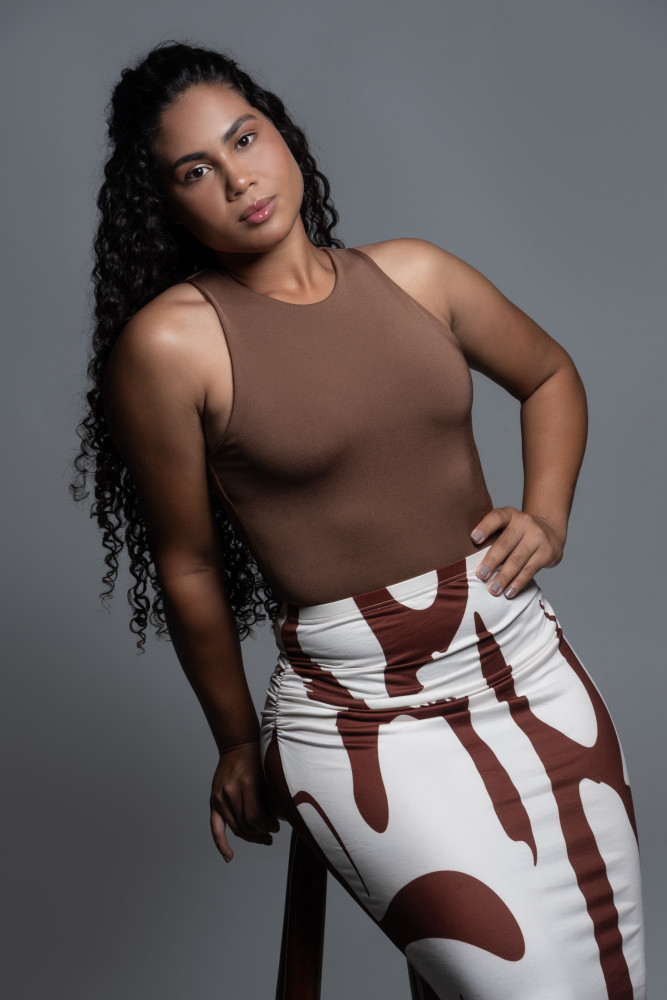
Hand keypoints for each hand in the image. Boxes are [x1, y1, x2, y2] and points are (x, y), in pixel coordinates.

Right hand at [209, 741, 279, 862]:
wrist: (237, 745)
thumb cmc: (257, 757)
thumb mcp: (268, 774)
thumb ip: (271, 796)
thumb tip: (281, 819)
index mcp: (245, 784)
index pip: (256, 818)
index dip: (268, 827)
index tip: (276, 827)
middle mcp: (230, 792)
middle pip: (246, 825)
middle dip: (261, 833)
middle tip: (271, 834)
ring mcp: (220, 798)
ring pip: (235, 828)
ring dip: (249, 837)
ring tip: (262, 838)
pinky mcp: (214, 801)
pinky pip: (215, 828)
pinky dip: (221, 843)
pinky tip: (229, 856)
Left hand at [470, 506, 565, 598]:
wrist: (550, 531)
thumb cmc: (517, 533)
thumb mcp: (506, 526)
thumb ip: (491, 536)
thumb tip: (465, 560)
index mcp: (510, 515)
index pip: (497, 517)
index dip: (485, 527)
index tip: (474, 539)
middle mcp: (525, 523)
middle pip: (506, 543)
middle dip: (492, 560)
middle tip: (480, 575)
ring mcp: (537, 537)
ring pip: (518, 559)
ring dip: (504, 577)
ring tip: (493, 590)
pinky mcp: (547, 553)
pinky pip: (529, 570)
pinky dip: (517, 583)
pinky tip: (508, 592)